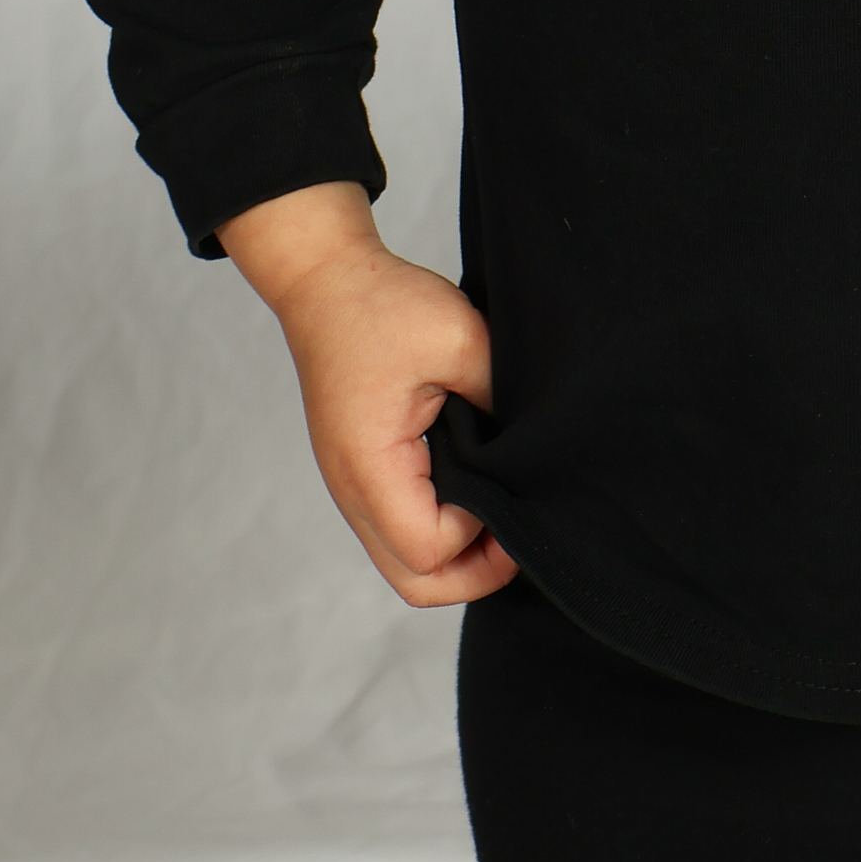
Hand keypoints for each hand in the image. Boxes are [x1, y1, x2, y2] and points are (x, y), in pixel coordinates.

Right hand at [217, 182, 519, 605]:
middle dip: (475, 573)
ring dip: (457, 553)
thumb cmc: (382, 306)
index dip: (482, 540)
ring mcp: (352, 487)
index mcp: (371, 468)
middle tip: (519, 532)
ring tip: (502, 510)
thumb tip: (535, 443)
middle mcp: (353, 492)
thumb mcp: (458, 337)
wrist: (325, 280)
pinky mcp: (361, 472)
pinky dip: (438, 527)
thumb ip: (498, 395)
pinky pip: (398, 528)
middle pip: (415, 581)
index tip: (515, 495)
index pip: (430, 551)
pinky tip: (474, 489)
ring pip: (405, 562)